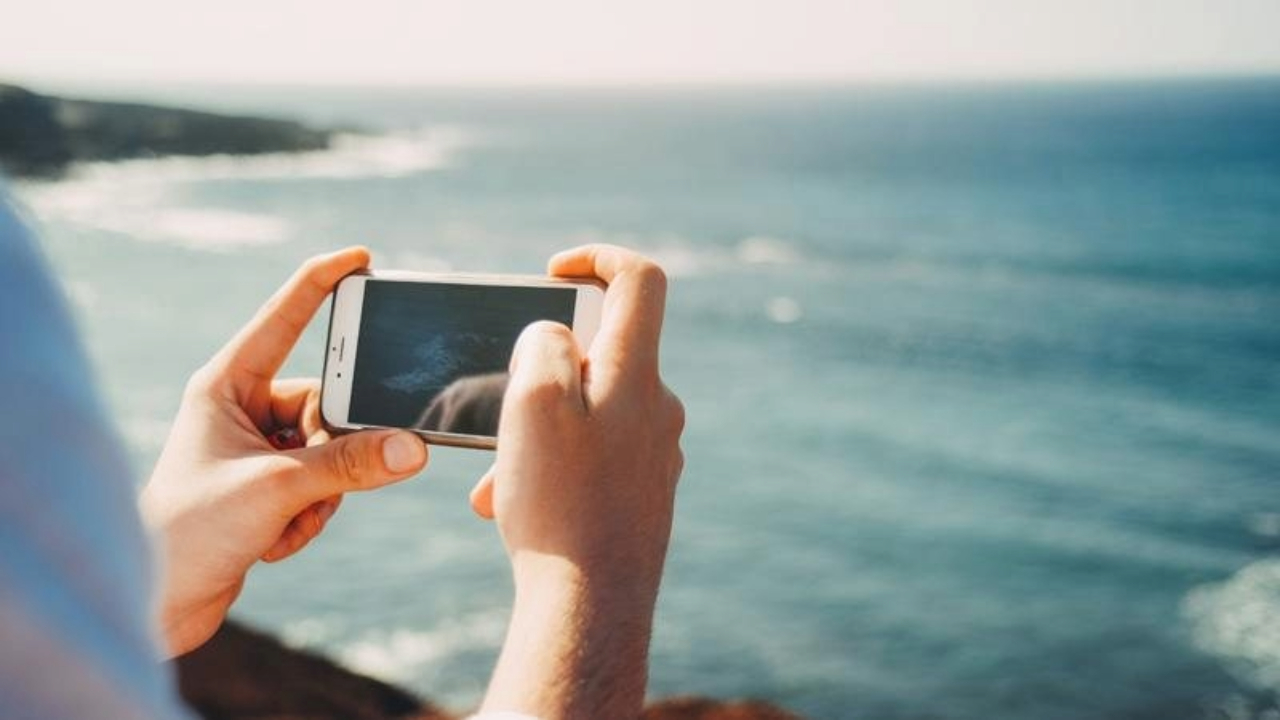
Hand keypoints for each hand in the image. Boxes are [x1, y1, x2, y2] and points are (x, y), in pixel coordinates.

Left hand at [141, 247, 427, 656]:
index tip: (363, 258)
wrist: (158, 604)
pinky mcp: (268, 487)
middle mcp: (242, 409)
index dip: (323, 284)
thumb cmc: (190, 532)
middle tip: (311, 484)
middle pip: (328, 403)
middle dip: (332, 452)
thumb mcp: (278, 490)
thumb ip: (350, 465)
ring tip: (279, 523)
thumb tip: (413, 448)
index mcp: (226, 384)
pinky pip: (323, 485)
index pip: (284, 319)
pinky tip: (272, 543)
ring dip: (321, 494)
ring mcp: (257, 449)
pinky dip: (309, 517)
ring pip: (332, 451)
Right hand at [471, 245, 684, 718]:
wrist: (592, 608)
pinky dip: (550, 466)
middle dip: (539, 371)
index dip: (597, 257)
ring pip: (586, 413)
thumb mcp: (533, 403)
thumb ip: (545, 345)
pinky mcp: (643, 491)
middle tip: (500, 409)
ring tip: (496, 481)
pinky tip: (512, 506)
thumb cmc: (560, 504)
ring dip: (534, 431)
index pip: (640, 280)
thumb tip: (555, 334)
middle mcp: (658, 408)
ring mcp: (655, 452)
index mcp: (637, 374)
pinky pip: (592, 457)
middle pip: (601, 352)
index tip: (553, 271)